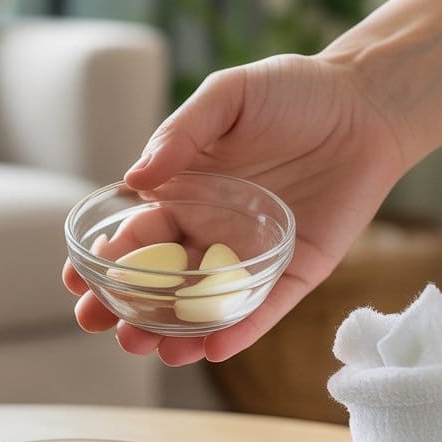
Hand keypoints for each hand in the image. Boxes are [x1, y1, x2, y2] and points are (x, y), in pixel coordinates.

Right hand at [63, 51, 408, 364]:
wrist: (366, 102)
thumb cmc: (293, 91)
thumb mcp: (228, 96)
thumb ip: (181, 132)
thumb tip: (133, 179)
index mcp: (185, 195)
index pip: (135, 236)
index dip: (104, 260)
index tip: (75, 281)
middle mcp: (212, 232)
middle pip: (161, 282)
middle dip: (125, 307)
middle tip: (99, 325)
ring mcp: (252, 257)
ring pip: (205, 306)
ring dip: (173, 332)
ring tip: (146, 348)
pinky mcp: (296, 271)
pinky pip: (264, 308)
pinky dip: (239, 330)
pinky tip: (211, 349)